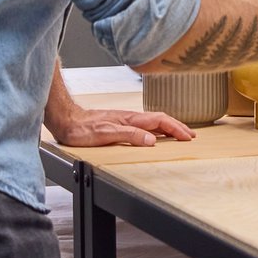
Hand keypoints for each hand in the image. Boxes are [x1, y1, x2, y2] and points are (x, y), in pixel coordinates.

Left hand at [47, 105, 194, 147]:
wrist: (67, 121)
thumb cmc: (82, 129)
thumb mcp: (106, 134)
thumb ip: (130, 135)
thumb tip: (152, 139)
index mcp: (131, 119)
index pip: (160, 121)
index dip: (176, 128)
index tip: (188, 137)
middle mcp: (131, 118)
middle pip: (161, 120)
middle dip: (178, 127)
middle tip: (191, 136)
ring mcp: (126, 120)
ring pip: (154, 122)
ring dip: (169, 128)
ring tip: (180, 134)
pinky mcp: (120, 124)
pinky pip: (145, 126)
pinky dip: (157, 130)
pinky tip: (157, 135)